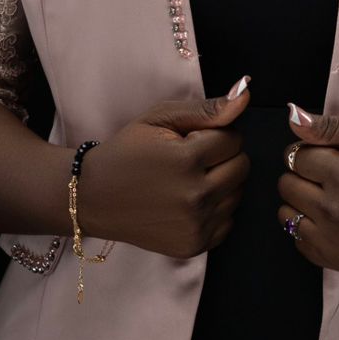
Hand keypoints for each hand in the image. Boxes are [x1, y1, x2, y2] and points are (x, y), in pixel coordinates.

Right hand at [80, 78, 251, 257]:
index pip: (234, 139)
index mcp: (186, 161)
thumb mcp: (160, 118)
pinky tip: (186, 201)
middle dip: (221, 157)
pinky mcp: (194, 245)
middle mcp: (195, 197)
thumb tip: (245, 94)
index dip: (213, 134)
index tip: (188, 140)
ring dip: (220, 182)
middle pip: (242, 166)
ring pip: (238, 193)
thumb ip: (206, 108)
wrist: (93, 197)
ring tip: (186, 179)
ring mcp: (195, 226)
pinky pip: (228, 220)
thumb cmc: (127, 151)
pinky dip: (214, 209)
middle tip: (189, 158)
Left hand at [277, 104, 338, 271]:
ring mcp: (333, 241)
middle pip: (287, 185)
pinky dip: (308, 227)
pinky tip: (333, 218)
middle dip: (305, 175)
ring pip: (286, 213)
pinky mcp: (335, 260)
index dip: (313, 152)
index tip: (334, 155)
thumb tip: (293, 117)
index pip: (295, 157)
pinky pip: (298, 240)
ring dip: (303, 202)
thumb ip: (331, 126)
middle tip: (334, 176)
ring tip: (333, 197)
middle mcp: (333, 211)